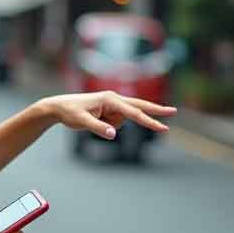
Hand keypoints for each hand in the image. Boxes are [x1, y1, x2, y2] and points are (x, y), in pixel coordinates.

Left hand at [38, 91, 175, 139]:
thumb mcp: (81, 122)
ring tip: (89, 119)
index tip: (163, 127)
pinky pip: (116, 122)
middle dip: (156, 110)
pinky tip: (93, 120)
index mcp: (109, 99)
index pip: (133, 112)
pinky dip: (108, 125)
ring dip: (110, 125)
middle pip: (140, 106)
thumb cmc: (70, 112)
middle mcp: (113, 99)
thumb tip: (114, 134)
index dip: (149, 121)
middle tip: (174, 111)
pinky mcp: (110, 110)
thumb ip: (98, 128)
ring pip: (123, 119)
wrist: (59, 107)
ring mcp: (112, 104)